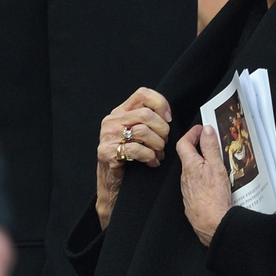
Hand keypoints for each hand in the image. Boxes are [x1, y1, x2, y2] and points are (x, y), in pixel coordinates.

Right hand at [96, 88, 171, 227]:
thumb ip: (148, 120)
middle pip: (146, 114)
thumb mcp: (137, 133)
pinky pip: (136, 149)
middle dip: (162, 130)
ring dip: (157, 145)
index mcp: (121, 112)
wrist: (112, 182)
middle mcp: (112, 121)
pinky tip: (152, 162)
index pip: (143, 94)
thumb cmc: (129, 157)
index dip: (160, 103)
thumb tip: (168, 116)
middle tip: (164, 142)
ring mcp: (108, 136)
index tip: (168, 118)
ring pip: (143, 131)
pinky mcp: (107, 152)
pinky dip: (149, 156)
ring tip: (159, 154)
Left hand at [176, 124, 231, 246]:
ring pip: (192, 171)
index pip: (183, 143)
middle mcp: (185, 177)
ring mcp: (188, 189)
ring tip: (216, 161)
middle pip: (188, 156)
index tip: (201, 129)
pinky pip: (196, 183)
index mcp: (189, 165)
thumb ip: (210, 147)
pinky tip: (214, 181)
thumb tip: (206, 130)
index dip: (192, 133)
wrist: (211, 223)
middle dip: (198, 146)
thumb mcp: (215, 166)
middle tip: (210, 141)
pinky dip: (203, 177)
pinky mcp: (193, 199)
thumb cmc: (213, 196)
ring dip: (201, 163)